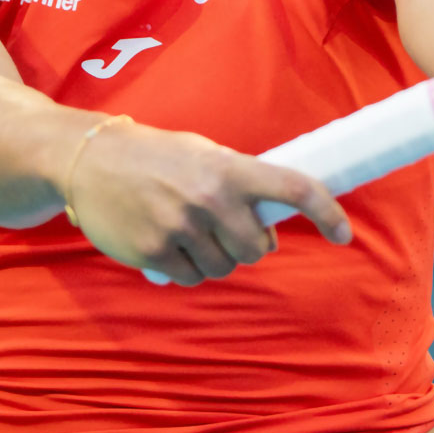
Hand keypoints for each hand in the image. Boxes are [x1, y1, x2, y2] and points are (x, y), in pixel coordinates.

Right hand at [62, 120, 353, 284]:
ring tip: (190, 231)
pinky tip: (168, 243)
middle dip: (248, 245)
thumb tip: (270, 225)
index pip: (294, 188)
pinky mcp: (155, 252)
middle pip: (257, 249)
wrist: (90, 158)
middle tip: (226, 229)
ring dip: (215, 257)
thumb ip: (239, 183)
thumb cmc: (156, 155)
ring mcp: (181, 228)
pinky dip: (187, 268)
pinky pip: (191, 278)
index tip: (343, 234)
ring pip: (224, 267)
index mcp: (230, 169)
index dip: (327, 213)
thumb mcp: (203, 154)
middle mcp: (210, 199)